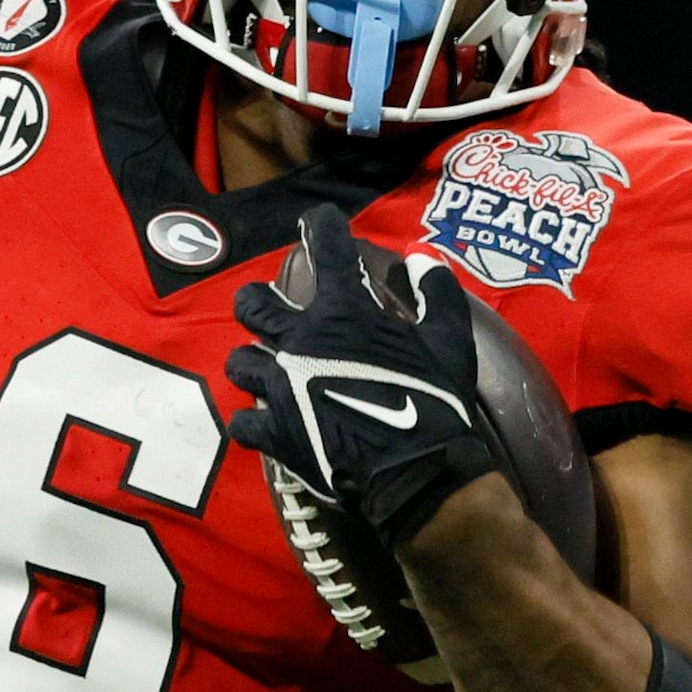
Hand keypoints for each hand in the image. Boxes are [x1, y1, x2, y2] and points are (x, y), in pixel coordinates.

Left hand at [223, 205, 502, 546]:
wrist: (417, 470)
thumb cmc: (435, 401)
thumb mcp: (452, 339)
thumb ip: (438, 292)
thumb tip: (424, 258)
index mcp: (342, 313)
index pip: (325, 247)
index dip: (320, 226)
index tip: (318, 221)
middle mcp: (299, 342)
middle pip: (252, 304)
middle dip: (255, 301)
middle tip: (267, 309)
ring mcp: (280, 388)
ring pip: (239, 363)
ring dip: (251, 364)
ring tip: (264, 372)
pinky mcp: (275, 433)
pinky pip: (242, 424)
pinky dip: (251, 424)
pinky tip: (263, 425)